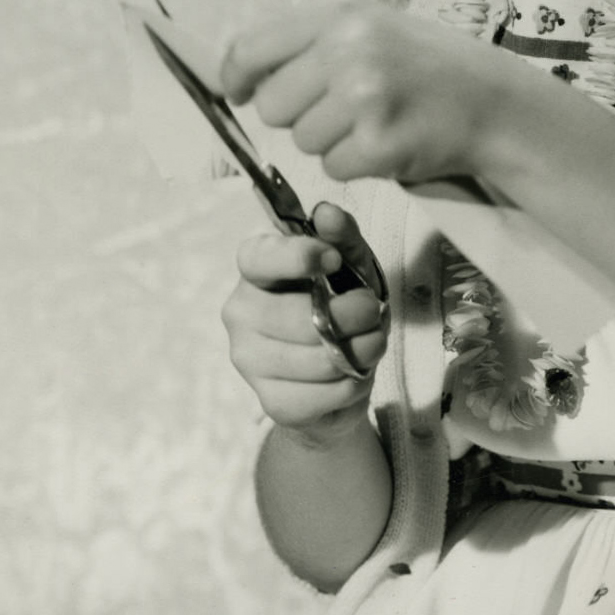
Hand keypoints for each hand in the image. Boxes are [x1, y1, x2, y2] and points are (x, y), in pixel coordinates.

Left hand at [220, 2, 514, 187]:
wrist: (491, 101)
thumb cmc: (423, 66)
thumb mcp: (368, 27)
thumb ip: (307, 41)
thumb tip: (240, 75)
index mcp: (340, 15)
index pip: (252, 48)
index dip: (236, 78)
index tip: (239, 93)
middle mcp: (349, 50)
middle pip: (273, 106)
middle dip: (297, 116)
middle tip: (340, 109)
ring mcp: (364, 98)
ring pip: (303, 141)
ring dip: (331, 141)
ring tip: (374, 122)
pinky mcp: (379, 144)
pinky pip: (333, 167)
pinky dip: (356, 164)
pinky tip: (389, 142)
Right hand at [221, 202, 387, 433]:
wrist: (342, 373)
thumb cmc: (341, 309)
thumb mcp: (353, 266)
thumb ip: (343, 236)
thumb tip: (327, 214)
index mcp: (255, 271)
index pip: (258, 259)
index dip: (297, 258)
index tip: (333, 260)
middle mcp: (241, 313)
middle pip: (299, 318)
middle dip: (353, 315)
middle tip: (373, 313)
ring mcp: (250, 360)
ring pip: (317, 360)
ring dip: (361, 352)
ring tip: (368, 344)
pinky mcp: (271, 401)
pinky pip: (324, 395)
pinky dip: (352, 385)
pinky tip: (350, 374)